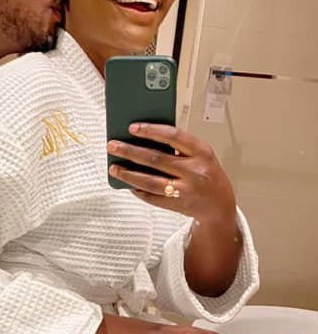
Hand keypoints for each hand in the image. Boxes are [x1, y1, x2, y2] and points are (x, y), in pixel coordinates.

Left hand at [107, 123, 235, 224]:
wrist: (220, 204)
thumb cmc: (206, 173)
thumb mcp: (201, 154)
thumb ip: (179, 146)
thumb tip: (144, 138)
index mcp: (201, 152)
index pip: (173, 136)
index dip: (151, 131)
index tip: (133, 127)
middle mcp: (194, 171)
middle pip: (156, 159)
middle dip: (130, 151)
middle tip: (113, 145)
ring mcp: (185, 190)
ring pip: (150, 182)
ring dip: (128, 174)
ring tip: (114, 167)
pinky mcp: (177, 205)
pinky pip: (152, 197)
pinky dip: (138, 190)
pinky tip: (127, 183)